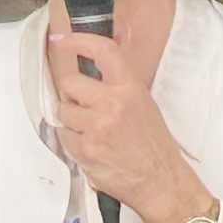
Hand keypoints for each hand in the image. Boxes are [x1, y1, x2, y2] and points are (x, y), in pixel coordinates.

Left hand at [46, 30, 210, 222]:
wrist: (161, 182)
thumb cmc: (154, 145)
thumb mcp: (143, 103)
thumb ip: (119, 82)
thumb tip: (97, 61)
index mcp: (130, 88)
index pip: (102, 51)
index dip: (78, 41)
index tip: (63, 40)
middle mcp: (113, 104)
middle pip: (69, 83)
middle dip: (72, 95)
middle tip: (85, 107)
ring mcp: (97, 127)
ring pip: (62, 111)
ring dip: (71, 120)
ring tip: (92, 130)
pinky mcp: (85, 150)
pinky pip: (63, 136)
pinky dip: (72, 141)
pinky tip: (91, 146)